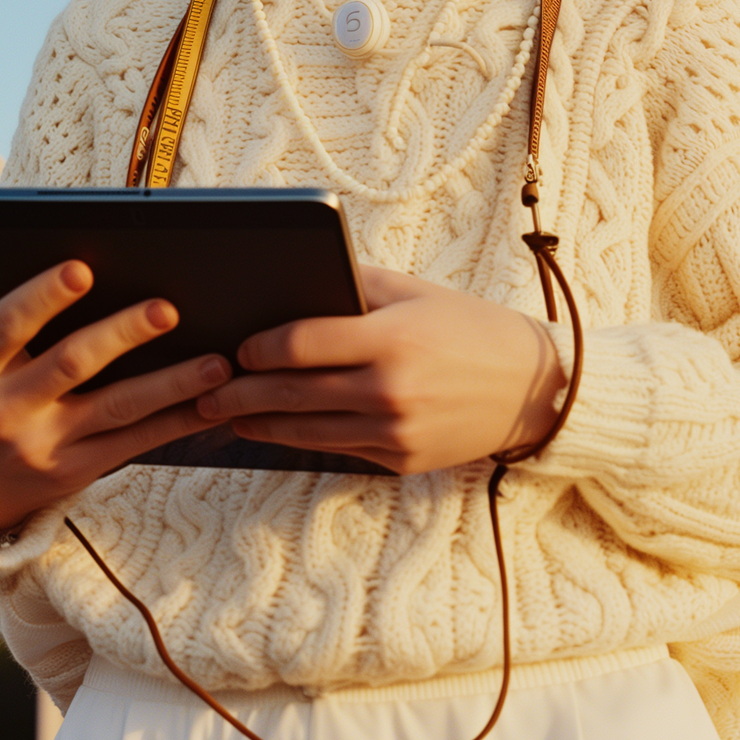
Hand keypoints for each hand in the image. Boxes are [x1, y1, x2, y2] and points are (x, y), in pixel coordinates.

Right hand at [0, 261, 232, 530]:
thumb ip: (23, 327)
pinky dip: (175, 421)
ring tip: (216, 363)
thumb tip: (100, 277)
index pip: (8, 324)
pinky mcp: (72, 472)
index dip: (43, 297)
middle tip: (168, 310)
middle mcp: (2, 408)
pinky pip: (134, 443)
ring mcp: (39, 445)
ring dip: (172, 383)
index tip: (82, 270)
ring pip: (117, 407)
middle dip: (124, 333)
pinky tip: (209, 404)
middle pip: (73, 363)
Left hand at [195, 266, 563, 474]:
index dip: (258, 347)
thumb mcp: (415, 292)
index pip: (302, 344)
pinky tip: (273, 429)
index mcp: (392, 339)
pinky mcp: (399, 460)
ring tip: (225, 413)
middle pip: (291, 392)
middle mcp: (389, 390)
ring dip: (257, 423)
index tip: (236, 346)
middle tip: (205, 390)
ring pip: (304, 431)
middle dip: (240, 392)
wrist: (533, 388)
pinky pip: (335, 449)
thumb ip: (355, 284)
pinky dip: (297, 440)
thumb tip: (293, 279)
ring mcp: (394, 432)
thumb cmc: (469, 328)